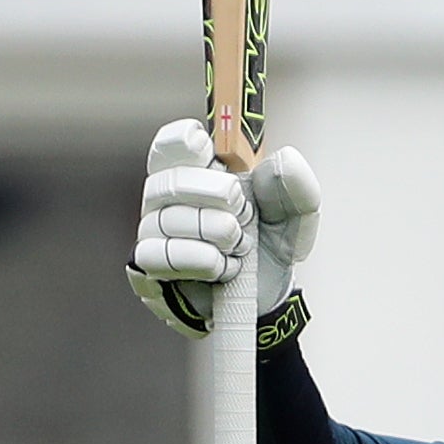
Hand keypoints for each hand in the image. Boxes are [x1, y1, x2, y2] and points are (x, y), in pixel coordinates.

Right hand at [127, 119, 321, 338]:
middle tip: (245, 215)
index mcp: (196, 172)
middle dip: (217, 197)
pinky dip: (199, 260)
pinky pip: (159, 255)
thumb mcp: (295, 216)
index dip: (184, 142)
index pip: (172, 144)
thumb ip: (296, 185)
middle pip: (171, 180)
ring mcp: (153, 232)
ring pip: (167, 220)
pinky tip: (222, 267)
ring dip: (216, 234)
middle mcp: (166, 198)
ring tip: (239, 247)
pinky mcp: (147, 268)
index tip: (209, 149)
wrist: (265, 300)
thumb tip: (284, 158)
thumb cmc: (269, 248)